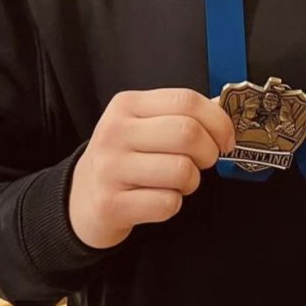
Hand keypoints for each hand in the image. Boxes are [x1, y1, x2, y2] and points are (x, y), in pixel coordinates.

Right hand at [69, 89, 235, 249]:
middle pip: (187, 133)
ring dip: (191, 182)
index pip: (186, 100)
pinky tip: (157, 200)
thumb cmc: (124, 159)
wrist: (79, 199)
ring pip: (182, 170)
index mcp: (127, 105)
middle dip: (209, 152)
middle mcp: (115, 132)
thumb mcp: (143, 126)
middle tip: (204, 162)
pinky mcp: (110, 204)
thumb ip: (181, 115)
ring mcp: (110, 168)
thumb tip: (225, 110)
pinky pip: (167, 203)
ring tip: (176, 182)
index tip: (226, 139)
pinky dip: (173, 204)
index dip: (218, 121)